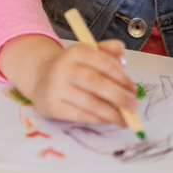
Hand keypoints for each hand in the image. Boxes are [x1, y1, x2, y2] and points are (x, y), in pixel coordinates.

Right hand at [0, 34, 138, 126]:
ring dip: (110, 112)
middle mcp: (63, 68)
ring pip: (89, 102)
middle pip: (95, 83)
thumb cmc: (72, 67)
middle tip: (133, 106)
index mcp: (75, 52)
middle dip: (118, 96)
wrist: (40, 77)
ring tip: (124, 118)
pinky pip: (79, 115)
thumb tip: (123, 59)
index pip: (102, 62)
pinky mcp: (52, 106)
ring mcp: (55, 88)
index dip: (121, 77)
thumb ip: (107, 52)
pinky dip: (97, 119)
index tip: (133, 89)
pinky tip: (108, 120)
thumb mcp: (88, 54)